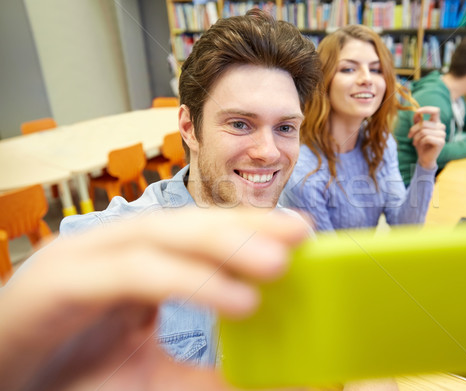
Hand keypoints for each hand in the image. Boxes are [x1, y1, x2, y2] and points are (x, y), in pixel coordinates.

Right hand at [0, 208, 308, 390]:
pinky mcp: (63, 282)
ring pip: (164, 237)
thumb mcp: (149, 375)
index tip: (300, 232)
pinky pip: (134, 273)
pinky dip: (186, 281)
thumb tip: (265, 378)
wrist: (2, 383)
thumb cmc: (68, 376)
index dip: (249, 229)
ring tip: (276, 261)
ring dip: (223, 245)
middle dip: (245, 226)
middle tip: (302, 231)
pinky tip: (233, 297)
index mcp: (135, 263)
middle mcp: (113, 250)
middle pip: (189, 225)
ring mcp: (86, 258)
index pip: (199, 235)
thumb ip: (200, 374)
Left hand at [408, 106, 445, 169]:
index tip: (417, 112)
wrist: (425, 158)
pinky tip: (420, 145)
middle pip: (424, 123)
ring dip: (416, 137)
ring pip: (424, 131)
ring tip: (414, 142)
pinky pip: (427, 138)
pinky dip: (421, 141)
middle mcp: (441, 127)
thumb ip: (417, 122)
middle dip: (413, 129)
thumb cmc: (421, 143)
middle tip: (409, 136)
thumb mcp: (417, 131)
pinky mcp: (441, 142)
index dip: (426, 109)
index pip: (435, 111)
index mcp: (436, 122)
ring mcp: (442, 134)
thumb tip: (417, 113)